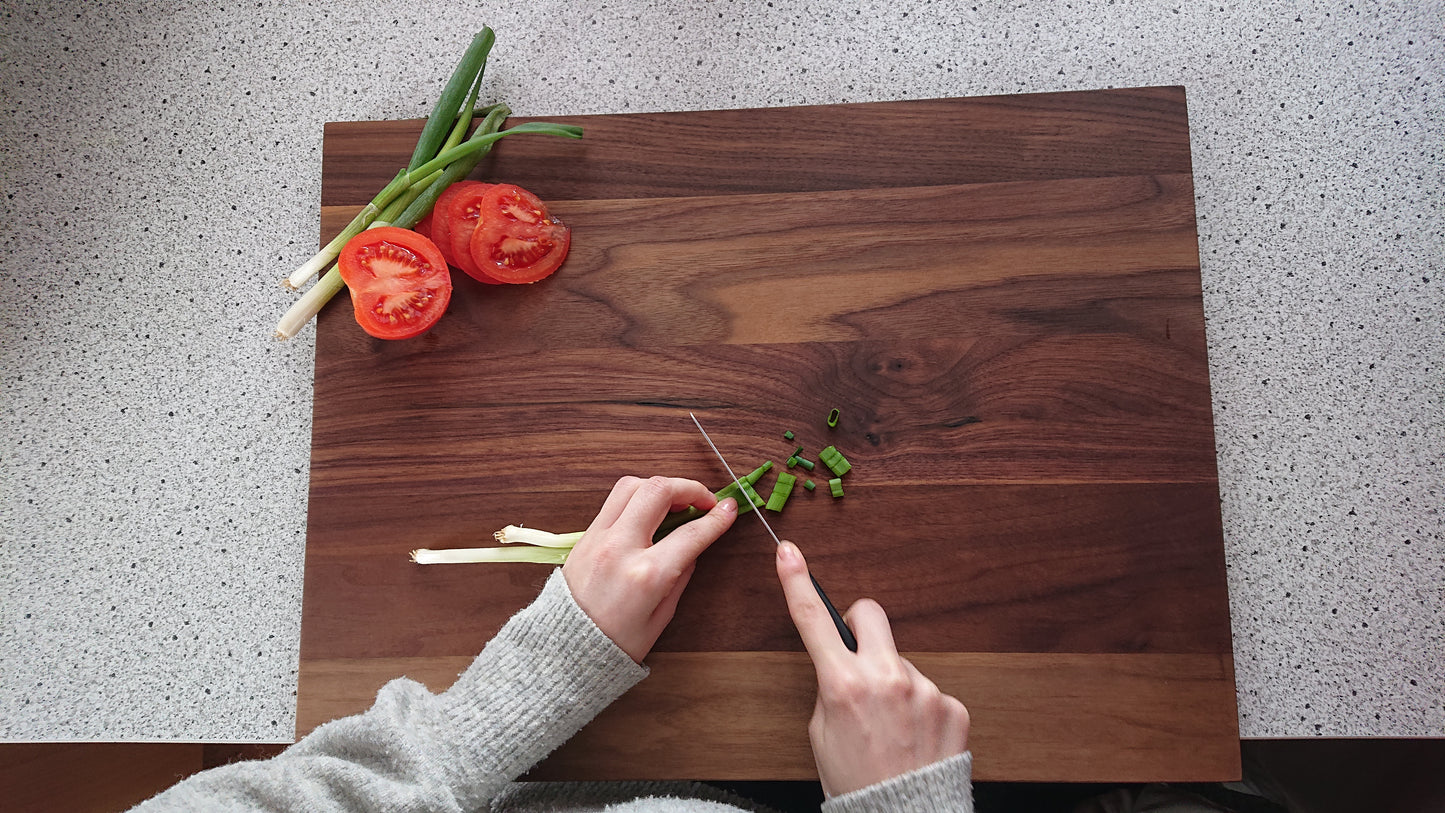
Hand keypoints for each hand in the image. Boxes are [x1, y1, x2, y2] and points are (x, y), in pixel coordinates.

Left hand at [563, 476, 736, 662]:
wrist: (564, 650)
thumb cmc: (614, 644)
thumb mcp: (661, 618)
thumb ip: (681, 576)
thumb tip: (694, 545)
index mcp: (645, 576)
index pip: (691, 533)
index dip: (717, 518)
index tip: (729, 509)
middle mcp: (620, 549)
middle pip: (657, 490)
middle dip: (689, 487)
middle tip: (704, 499)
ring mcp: (598, 538)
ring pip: (631, 485)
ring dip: (659, 486)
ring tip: (676, 502)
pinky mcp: (584, 536)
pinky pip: (613, 502)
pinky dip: (637, 498)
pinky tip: (650, 512)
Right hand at [775, 540, 969, 797]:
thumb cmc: (857, 785)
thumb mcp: (822, 735)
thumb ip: (832, 691)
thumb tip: (844, 669)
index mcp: (843, 685)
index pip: (812, 620)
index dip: (796, 581)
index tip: (789, 553)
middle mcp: (886, 678)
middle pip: (871, 614)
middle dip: (861, 626)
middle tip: (858, 655)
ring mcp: (924, 689)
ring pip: (902, 664)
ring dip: (895, 685)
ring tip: (894, 730)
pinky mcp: (952, 704)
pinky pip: (931, 692)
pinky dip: (921, 711)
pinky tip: (916, 740)